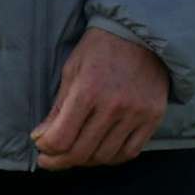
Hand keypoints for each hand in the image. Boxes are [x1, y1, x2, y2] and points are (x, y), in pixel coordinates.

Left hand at [34, 27, 170, 168]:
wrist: (141, 34)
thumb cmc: (100, 48)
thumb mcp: (71, 71)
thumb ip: (57, 109)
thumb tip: (41, 139)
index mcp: (88, 90)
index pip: (61, 138)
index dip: (46, 149)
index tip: (41, 146)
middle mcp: (113, 106)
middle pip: (81, 152)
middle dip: (60, 161)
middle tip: (51, 159)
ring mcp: (136, 114)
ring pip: (105, 156)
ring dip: (85, 161)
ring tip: (76, 153)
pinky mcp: (153, 117)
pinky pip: (130, 152)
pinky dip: (113, 157)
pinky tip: (101, 151)